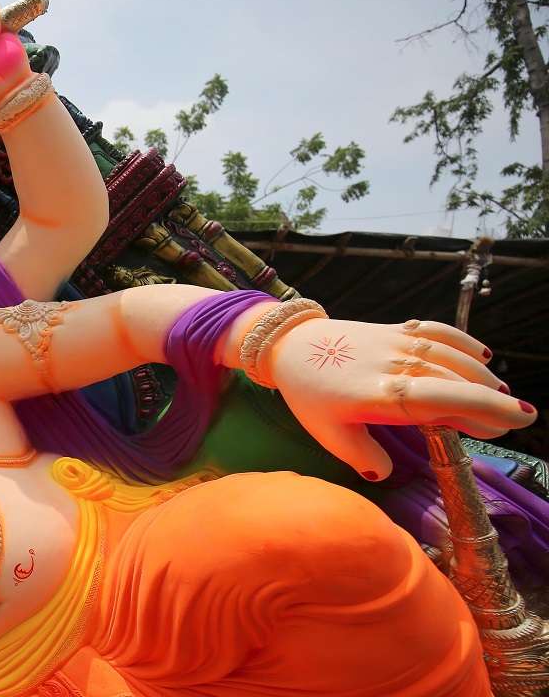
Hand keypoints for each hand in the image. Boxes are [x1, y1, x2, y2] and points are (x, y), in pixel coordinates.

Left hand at [267, 318, 535, 479]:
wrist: (290, 346)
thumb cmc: (309, 394)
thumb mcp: (328, 433)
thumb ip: (360, 455)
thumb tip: (385, 474)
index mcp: (379, 395)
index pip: (439, 401)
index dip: (480, 409)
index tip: (512, 421)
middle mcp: (393, 366)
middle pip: (454, 380)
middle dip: (491, 400)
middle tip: (515, 420)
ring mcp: (396, 343)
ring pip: (451, 357)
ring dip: (481, 376)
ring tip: (502, 397)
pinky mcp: (394, 329)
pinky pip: (436, 331)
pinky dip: (462, 341)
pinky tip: (482, 357)